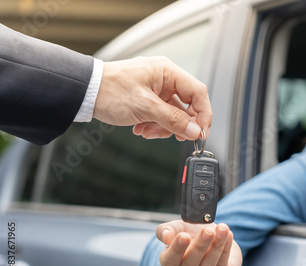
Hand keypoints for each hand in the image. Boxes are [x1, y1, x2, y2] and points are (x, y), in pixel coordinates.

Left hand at [93, 56, 211, 140]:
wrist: (84, 92)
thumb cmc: (109, 90)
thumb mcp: (145, 108)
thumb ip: (173, 120)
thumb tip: (195, 131)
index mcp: (167, 72)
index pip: (198, 92)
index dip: (203, 114)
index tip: (201, 132)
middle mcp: (164, 78)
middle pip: (187, 105)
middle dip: (180, 124)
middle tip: (178, 137)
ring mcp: (156, 88)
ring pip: (173, 113)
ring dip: (164, 127)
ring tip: (148, 132)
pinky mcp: (148, 98)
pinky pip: (161, 114)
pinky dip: (155, 125)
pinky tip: (142, 129)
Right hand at [156, 220, 241, 265]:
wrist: (212, 237)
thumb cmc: (191, 234)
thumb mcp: (177, 228)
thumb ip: (166, 230)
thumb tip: (166, 237)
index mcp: (169, 264)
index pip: (169, 260)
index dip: (176, 249)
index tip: (184, 236)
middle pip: (190, 263)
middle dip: (200, 246)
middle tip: (208, 231)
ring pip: (208, 265)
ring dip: (216, 246)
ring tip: (222, 230)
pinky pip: (222, 265)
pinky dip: (226, 249)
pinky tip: (228, 235)